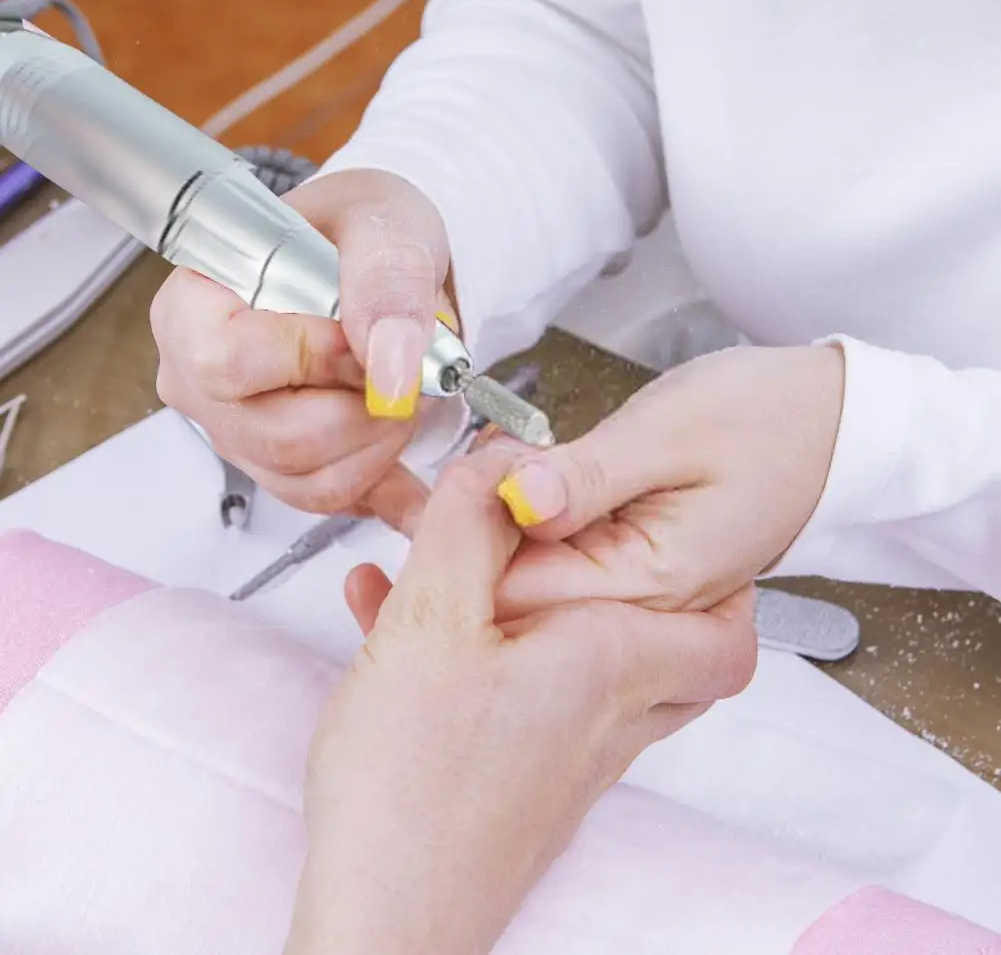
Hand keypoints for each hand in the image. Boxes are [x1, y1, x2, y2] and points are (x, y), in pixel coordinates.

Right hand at [150, 169, 457, 520]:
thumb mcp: (383, 226)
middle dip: (366, 409)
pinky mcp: (277, 466)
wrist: (375, 265)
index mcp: (192, 308)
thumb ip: (387, 283)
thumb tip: (390, 369)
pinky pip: (331, 496)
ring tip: (400, 385)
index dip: (314, 360)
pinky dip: (384, 472)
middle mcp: (199, 380)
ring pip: (310, 478)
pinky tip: (403, 436)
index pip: (229, 364)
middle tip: (403, 364)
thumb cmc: (359, 232)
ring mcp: (236, 431)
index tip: (366, 335)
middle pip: (278, 437)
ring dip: (381, 439)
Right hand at [284, 447, 755, 954]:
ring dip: (542, 614)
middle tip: (588, 550)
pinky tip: (411, 639)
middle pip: (670, 648)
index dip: (721, 577)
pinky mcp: (525, 787)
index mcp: (610, 667)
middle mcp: (608, 721)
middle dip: (629, 589)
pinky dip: (494, 659)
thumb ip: (468, 529)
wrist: (386, 923)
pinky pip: (533, 702)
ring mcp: (570, 763)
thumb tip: (497, 467)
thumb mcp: (430, 622)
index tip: (672, 533)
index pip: (728, 629)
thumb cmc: (413, 792)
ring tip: (469, 578)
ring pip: (594, 671)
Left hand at [487, 343, 844, 616]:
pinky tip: (532, 488)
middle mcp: (647, 605)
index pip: (531, 599)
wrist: (828, 424)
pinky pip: (571, 563)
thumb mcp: (668, 431)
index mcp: (655, 583)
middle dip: (484, 542)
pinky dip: (541, 526)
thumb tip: (512, 498)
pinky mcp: (639, 569)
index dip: (478, 546)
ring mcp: (643, 593)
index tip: (460, 489)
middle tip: (474, 476)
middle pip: (528, 605)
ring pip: (543, 585)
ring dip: (509, 534)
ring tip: (500, 476)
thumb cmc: (768, 419)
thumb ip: (588, 474)